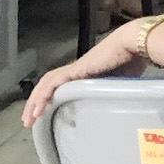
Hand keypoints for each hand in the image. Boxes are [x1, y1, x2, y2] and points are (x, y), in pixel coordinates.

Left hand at [20, 20, 152, 125]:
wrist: (134, 43)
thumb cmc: (133, 59)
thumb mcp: (121, 81)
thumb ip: (113, 91)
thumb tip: (116, 105)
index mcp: (86, 73)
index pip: (60, 85)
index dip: (50, 98)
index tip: (44, 114)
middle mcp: (76, 70)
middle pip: (48, 85)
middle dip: (36, 103)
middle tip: (29, 121)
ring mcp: (74, 69)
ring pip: (46, 84)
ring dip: (34, 101)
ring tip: (29, 119)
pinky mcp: (74, 70)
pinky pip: (52, 83)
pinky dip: (43, 95)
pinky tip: (38, 109)